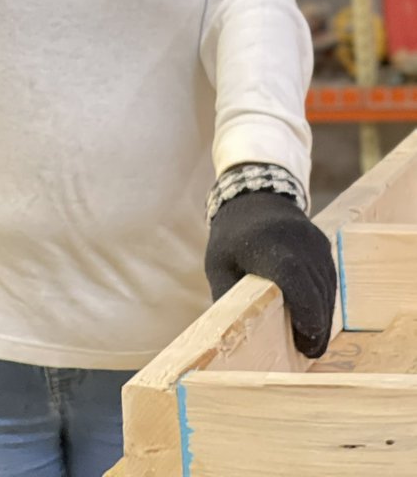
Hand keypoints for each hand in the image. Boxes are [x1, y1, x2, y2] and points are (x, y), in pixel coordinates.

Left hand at [205, 190, 335, 357]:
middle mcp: (298, 241)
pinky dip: (324, 300)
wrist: (253, 195)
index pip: (295, 280)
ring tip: (311, 341)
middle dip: (317, 327)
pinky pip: (329, 278)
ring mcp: (315, 241)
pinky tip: (315, 317)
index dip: (305, 314)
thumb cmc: (231, 237)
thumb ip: (228, 297)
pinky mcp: (324, 244)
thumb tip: (233, 337)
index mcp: (267, 246)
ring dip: (323, 316)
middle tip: (308, 352)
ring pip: (328, 288)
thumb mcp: (218, 266)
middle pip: (316, 291)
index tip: (304, 345)